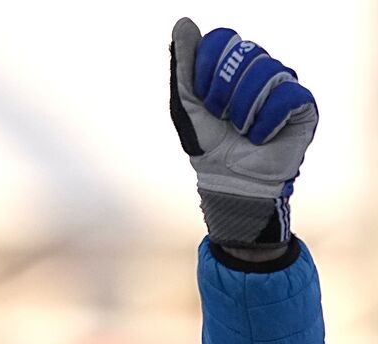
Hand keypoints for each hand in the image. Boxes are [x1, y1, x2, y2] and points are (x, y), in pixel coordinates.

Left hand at [169, 17, 317, 247]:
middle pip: (243, 53)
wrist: (230, 179)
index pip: (222, 39)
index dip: (206, 68)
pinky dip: (265, 123)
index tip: (201, 97)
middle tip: (220, 116)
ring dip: (243, 110)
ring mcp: (283, 83)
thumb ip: (183, 65)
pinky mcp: (302, 104)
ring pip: (266, 73)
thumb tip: (183, 23)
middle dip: (222, 91)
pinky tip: (260, 137)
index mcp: (232, 65)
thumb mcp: (185, 104)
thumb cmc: (207, 143)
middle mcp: (260, 68)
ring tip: (241, 129)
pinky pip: (286, 97)